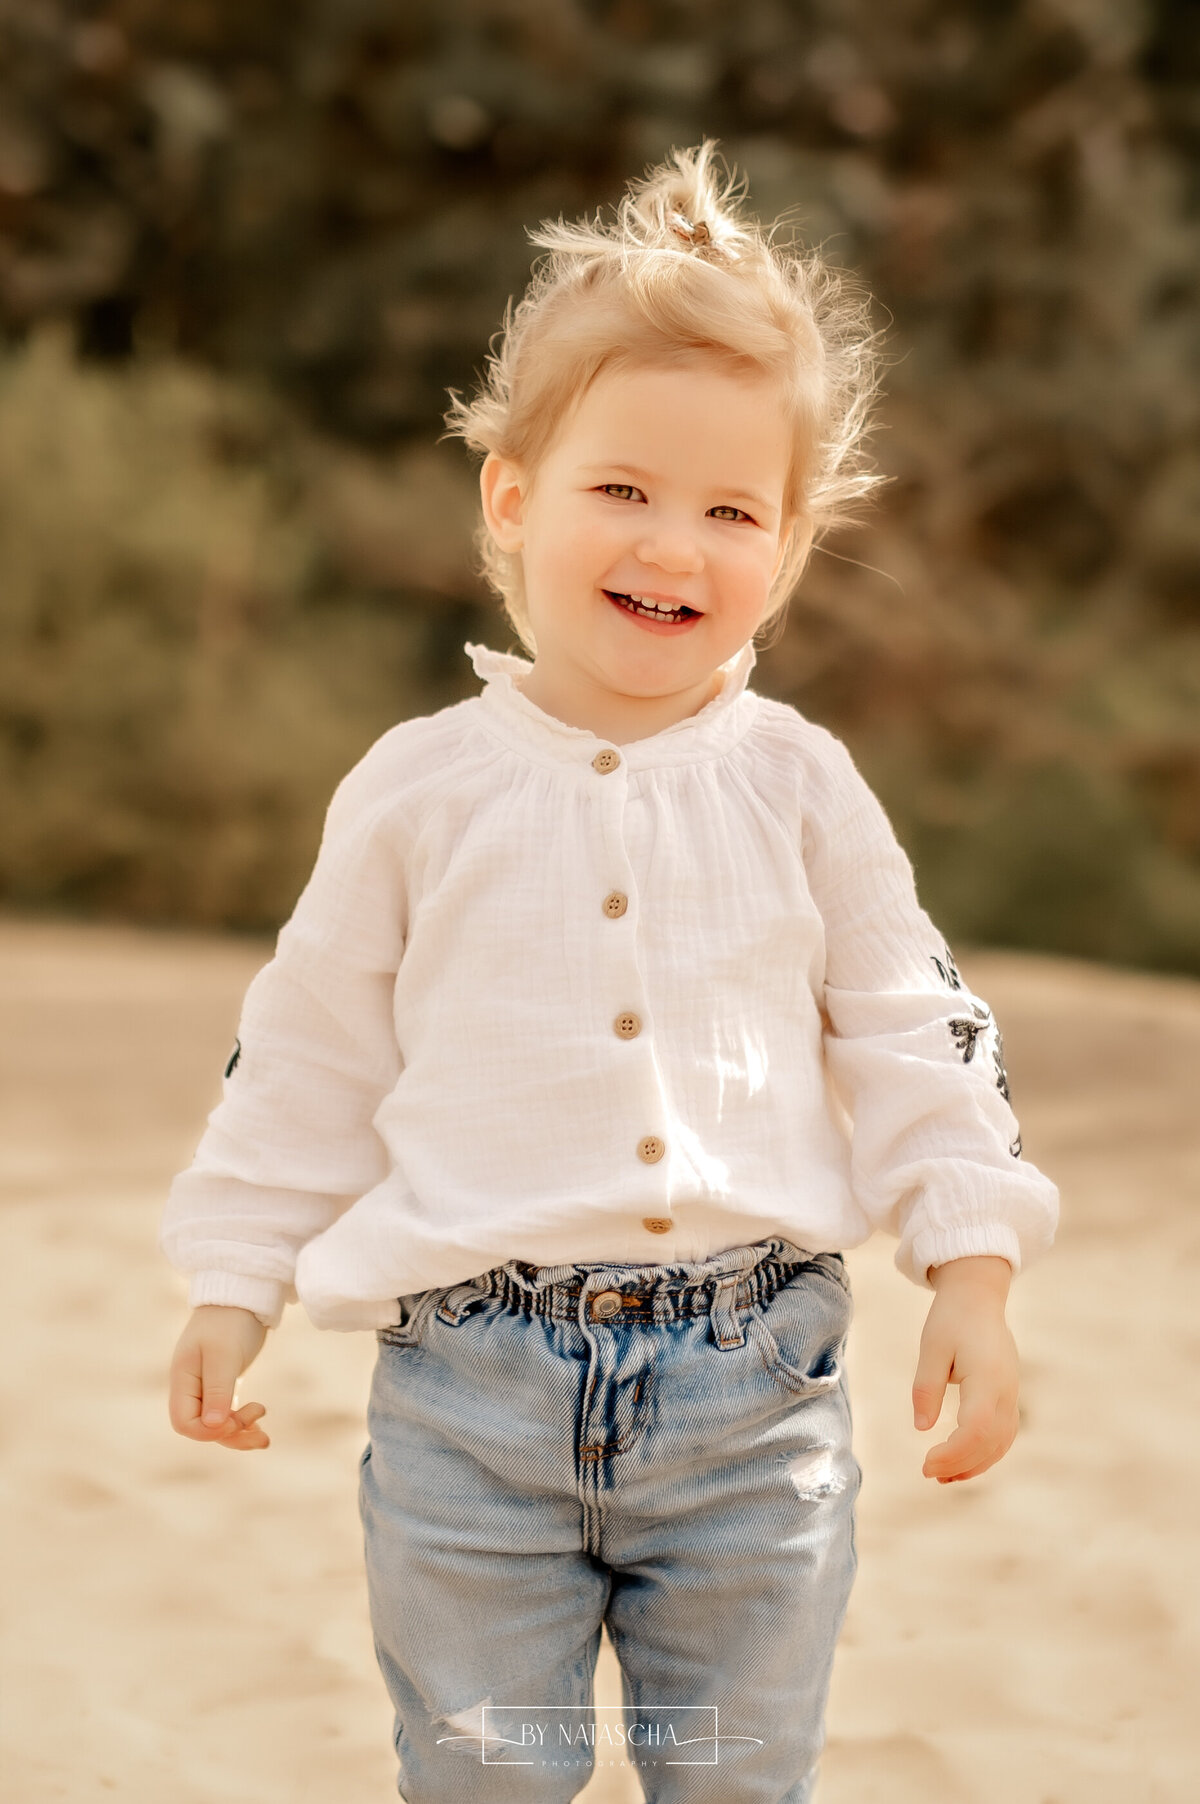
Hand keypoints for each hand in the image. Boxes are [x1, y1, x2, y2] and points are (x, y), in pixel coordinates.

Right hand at [168, 1305, 270, 1450]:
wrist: (242, 1296)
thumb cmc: (230, 1321)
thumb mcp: (224, 1355)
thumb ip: (217, 1390)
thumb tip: (212, 1427)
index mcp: (183, 1380)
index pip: (184, 1423)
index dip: (209, 1432)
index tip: (237, 1421)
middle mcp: (190, 1386)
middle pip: (201, 1428)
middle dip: (230, 1435)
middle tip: (260, 1427)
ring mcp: (206, 1385)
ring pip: (216, 1423)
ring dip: (239, 1433)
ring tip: (265, 1438)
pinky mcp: (223, 1382)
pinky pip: (226, 1413)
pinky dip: (241, 1421)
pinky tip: (259, 1423)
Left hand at [912, 1256, 1017, 1483]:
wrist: (978, 1298)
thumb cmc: (951, 1319)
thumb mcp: (931, 1348)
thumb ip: (926, 1388)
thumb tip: (921, 1428)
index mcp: (987, 1377)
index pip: (976, 1429)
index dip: (953, 1453)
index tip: (926, 1463)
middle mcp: (1006, 1390)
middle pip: (990, 1442)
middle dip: (960, 1464)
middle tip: (927, 1473)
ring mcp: (1012, 1394)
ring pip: (1001, 1442)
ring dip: (975, 1463)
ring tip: (943, 1477)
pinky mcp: (1009, 1396)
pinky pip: (1004, 1434)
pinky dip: (985, 1452)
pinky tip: (962, 1461)